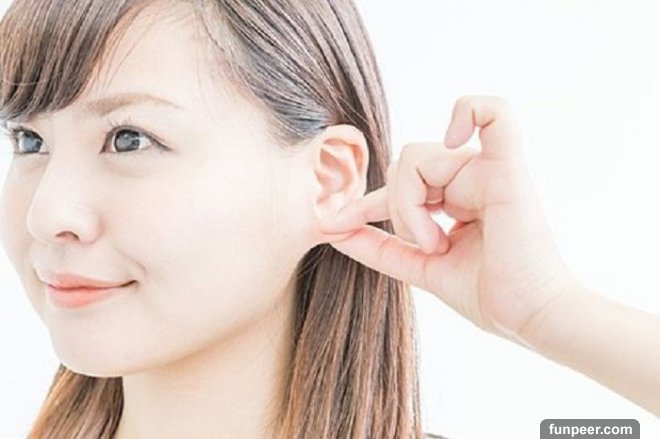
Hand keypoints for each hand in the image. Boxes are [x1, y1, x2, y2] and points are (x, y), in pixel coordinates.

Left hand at [319, 96, 577, 339]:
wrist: (530, 318)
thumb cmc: (490, 297)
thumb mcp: (421, 268)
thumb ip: (379, 247)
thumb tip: (331, 230)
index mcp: (457, 198)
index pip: (400, 184)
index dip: (364, 203)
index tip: (334, 224)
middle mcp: (471, 178)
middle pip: (403, 166)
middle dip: (396, 208)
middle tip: (427, 246)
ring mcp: (489, 169)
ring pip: (414, 156)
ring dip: (411, 204)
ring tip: (441, 241)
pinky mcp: (508, 166)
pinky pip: (493, 112)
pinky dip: (469, 111)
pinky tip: (455, 139)